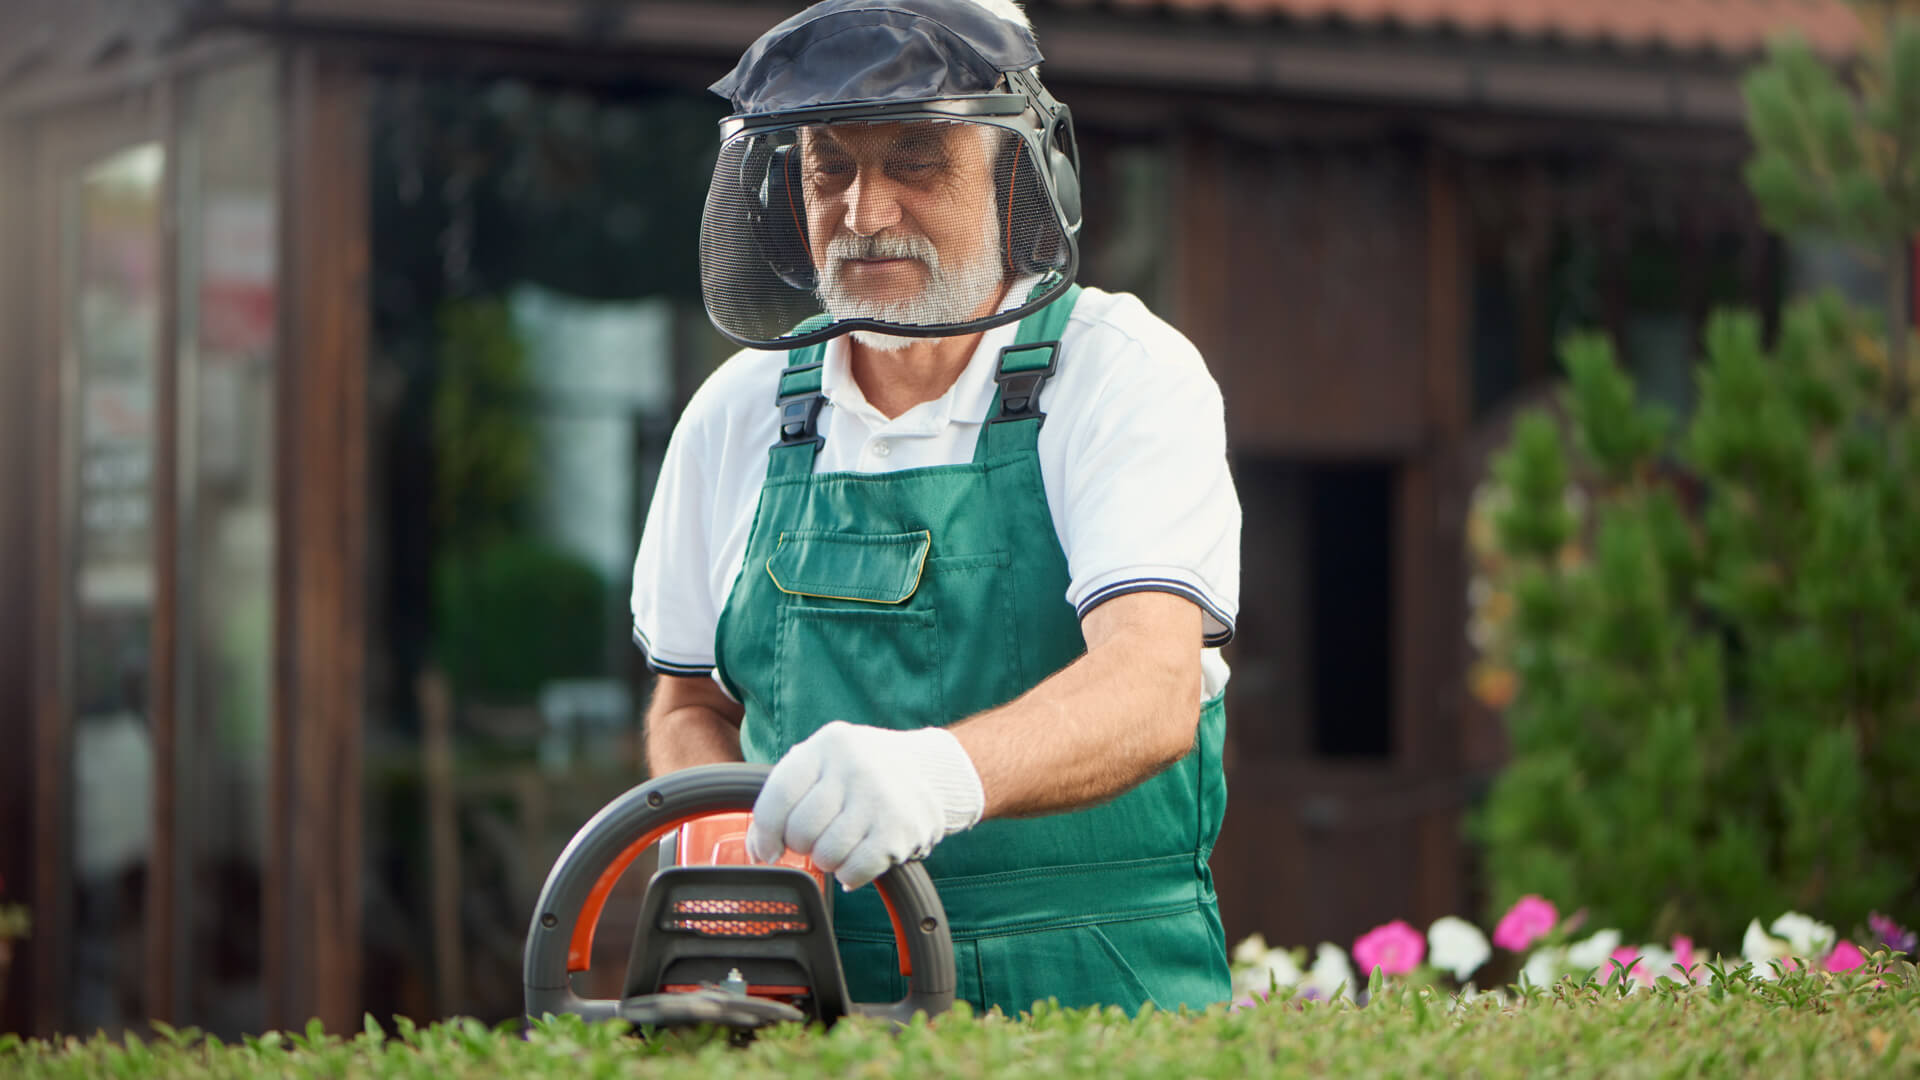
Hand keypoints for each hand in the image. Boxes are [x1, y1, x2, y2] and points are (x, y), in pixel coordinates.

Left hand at [747, 721, 984, 890]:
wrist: (936, 773)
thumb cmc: (867, 773)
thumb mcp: (828, 762)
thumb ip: (789, 794)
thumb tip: (758, 847)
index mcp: (828, 745)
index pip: (778, 795)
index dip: (766, 832)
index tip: (769, 849)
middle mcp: (854, 766)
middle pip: (801, 830)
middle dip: (803, 845)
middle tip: (820, 839)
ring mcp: (879, 798)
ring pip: (826, 855)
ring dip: (830, 860)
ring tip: (845, 844)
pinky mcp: (900, 830)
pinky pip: (854, 871)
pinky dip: (851, 874)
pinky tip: (861, 857)